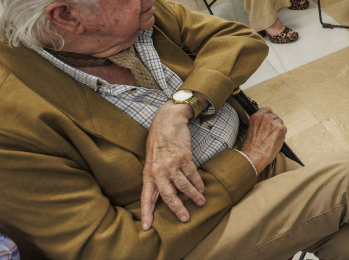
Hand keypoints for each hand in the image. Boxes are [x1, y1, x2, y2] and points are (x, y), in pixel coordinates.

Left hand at [141, 102, 203, 229]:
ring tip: (200, 202)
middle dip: (177, 209)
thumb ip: (155, 176)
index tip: (147, 227)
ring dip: (194, 196)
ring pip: (184, 186)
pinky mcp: (184, 157)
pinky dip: (198, 182)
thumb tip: (160, 194)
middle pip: (168, 196)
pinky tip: (202, 188)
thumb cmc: (158, 141)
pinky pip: (192, 174)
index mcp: (148, 173)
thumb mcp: (150, 160)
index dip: (146, 213)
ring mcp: (172, 164)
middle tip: (185, 219)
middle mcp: (159, 171)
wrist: (167, 121)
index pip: (146, 197)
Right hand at [240, 107, 287, 174]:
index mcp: (256, 117)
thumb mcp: (250, 130)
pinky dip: (282, 135)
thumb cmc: (251, 148)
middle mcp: (265, 117)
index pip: (267, 109)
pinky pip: (284, 129)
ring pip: (280, 122)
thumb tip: (266, 124)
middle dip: (274, 124)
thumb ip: (259, 124)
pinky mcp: (281, 129)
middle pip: (275, 116)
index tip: (269, 121)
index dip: (269, 116)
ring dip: (278, 129)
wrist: (254, 156)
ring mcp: (274, 122)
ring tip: (272, 138)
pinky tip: (275, 141)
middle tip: (270, 133)